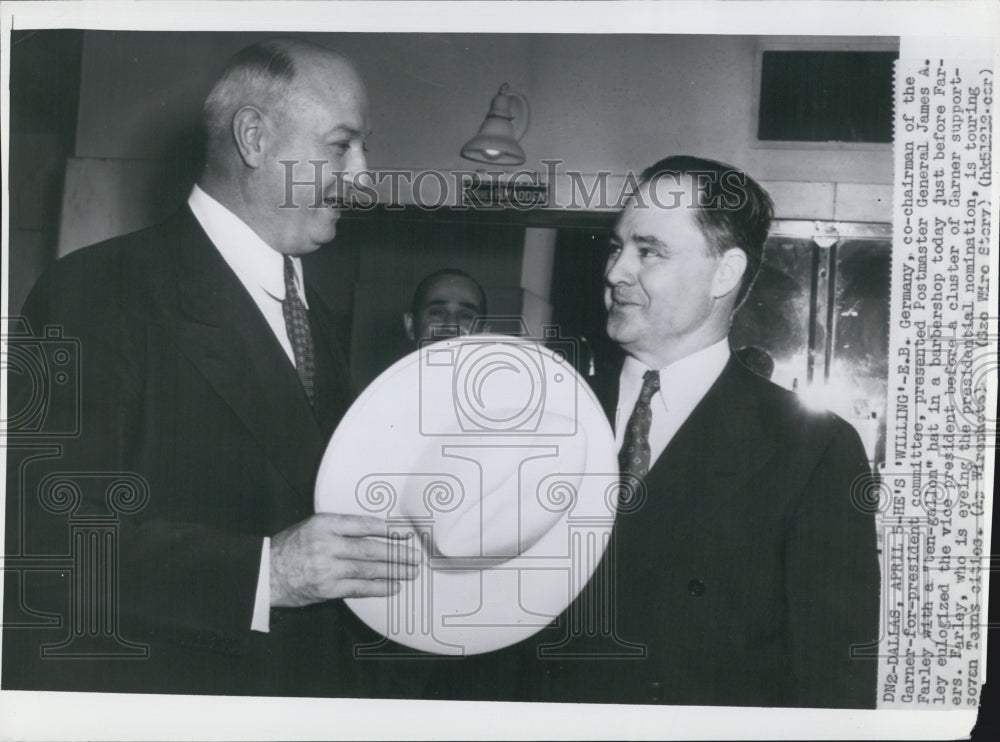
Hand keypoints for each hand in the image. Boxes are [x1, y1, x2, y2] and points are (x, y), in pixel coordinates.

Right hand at [269, 513, 419, 606]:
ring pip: (368, 569)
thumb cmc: (289, 548)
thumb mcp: (311, 526)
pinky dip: (379, 588)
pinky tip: (393, 586)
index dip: (387, 529)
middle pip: (370, 548)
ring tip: (410, 571)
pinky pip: (359, 588)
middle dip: (396, 552)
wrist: (265, 573)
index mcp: (324, 524)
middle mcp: (326, 545)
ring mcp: (327, 568)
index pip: (363, 525)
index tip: (402, 533)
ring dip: (393, 570)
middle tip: (414, 555)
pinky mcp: (327, 589)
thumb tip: (375, 532)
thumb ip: (339, 528)